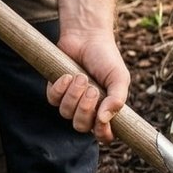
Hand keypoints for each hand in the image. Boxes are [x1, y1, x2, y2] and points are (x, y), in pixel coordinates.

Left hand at [46, 28, 129, 142]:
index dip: (103, 134)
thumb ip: (117, 99)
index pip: (104, 134)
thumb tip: (104, 119)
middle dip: (85, 110)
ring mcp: (70, 101)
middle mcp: (88, 108)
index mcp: (106, 108)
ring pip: (66, 113)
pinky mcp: (55, 91)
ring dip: (73, 95)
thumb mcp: (119, 78)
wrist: (87, 37)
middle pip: (81, 126)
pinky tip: (67, 75)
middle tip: (92, 90)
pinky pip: (53, 100)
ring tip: (81, 77)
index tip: (102, 123)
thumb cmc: (106, 58)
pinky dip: (60, 88)